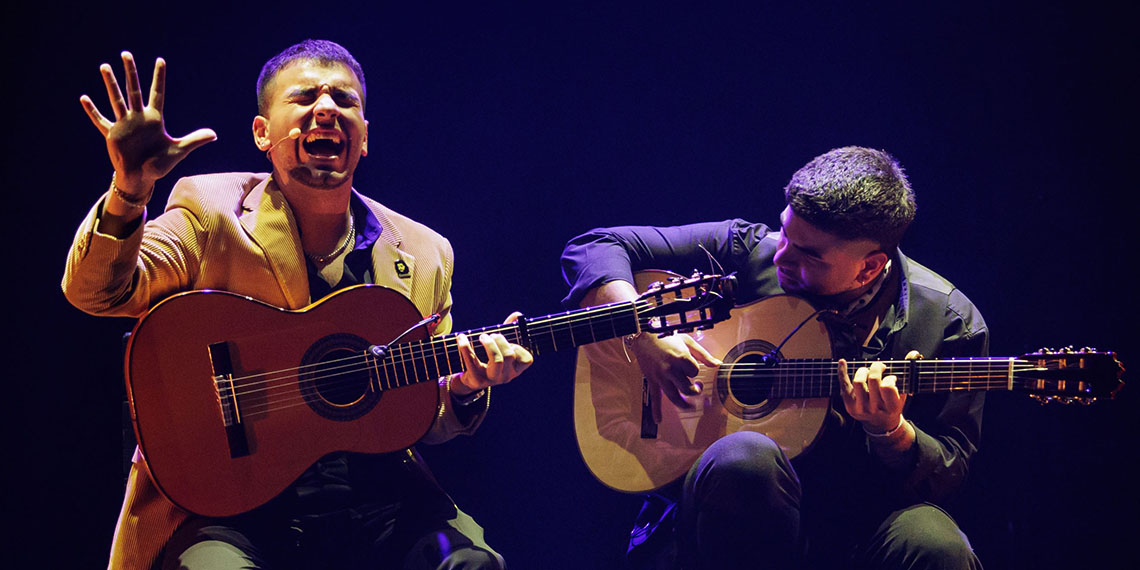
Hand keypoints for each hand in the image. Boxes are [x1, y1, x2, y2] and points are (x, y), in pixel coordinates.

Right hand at [79, 51, 215, 204]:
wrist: (141, 178)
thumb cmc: (159, 165)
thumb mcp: (178, 151)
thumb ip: (194, 140)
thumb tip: (215, 134)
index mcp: (154, 119)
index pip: (158, 93)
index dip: (159, 77)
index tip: (160, 60)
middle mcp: (138, 117)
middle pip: (134, 89)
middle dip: (130, 72)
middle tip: (126, 53)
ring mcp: (124, 124)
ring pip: (116, 99)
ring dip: (110, 83)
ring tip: (104, 66)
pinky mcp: (112, 134)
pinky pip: (100, 120)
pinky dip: (92, 111)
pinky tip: (84, 98)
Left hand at [453, 312, 533, 393]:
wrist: (470, 380)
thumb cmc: (489, 360)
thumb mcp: (500, 347)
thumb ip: (510, 330)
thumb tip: (517, 314)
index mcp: (515, 370)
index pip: (526, 360)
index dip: (518, 347)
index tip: (508, 342)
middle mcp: (506, 376)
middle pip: (509, 355)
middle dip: (500, 341)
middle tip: (491, 335)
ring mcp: (492, 380)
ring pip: (497, 360)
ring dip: (489, 344)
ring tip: (482, 336)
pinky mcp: (476, 380)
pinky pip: (472, 362)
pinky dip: (466, 347)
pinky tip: (461, 338)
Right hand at [629, 332, 720, 422]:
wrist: (644, 336)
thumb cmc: (667, 337)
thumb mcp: (687, 342)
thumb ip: (703, 354)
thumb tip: (718, 364)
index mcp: (680, 358)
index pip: (694, 372)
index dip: (695, 372)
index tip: (693, 370)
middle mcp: (670, 369)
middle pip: (686, 388)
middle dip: (694, 391)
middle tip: (697, 389)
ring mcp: (660, 377)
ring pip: (673, 396)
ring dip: (683, 404)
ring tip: (690, 407)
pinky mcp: (652, 380)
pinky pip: (654, 398)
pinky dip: (656, 410)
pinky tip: (658, 420)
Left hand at [838, 350, 921, 433]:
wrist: (880, 424)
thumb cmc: (892, 405)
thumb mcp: (903, 393)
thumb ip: (908, 373)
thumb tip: (913, 353)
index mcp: (891, 406)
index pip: (887, 386)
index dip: (889, 377)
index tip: (891, 377)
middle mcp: (876, 408)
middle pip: (873, 379)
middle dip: (877, 367)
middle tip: (879, 367)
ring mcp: (861, 407)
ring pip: (858, 381)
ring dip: (863, 370)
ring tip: (867, 371)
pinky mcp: (850, 405)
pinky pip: (844, 385)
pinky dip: (842, 372)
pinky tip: (842, 362)